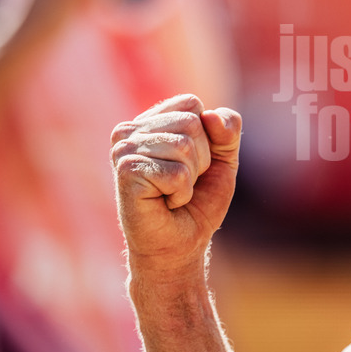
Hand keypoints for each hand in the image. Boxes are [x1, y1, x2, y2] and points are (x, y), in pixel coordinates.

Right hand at [111, 94, 241, 276]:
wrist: (180, 247)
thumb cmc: (197, 203)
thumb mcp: (223, 160)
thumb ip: (227, 130)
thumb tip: (211, 116)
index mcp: (149, 121)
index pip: (192, 104)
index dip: (207, 138)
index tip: (193, 164)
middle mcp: (129, 130)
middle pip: (191, 123)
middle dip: (200, 159)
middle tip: (182, 184)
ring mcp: (123, 150)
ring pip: (185, 146)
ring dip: (190, 178)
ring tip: (172, 194)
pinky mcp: (126, 173)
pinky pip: (177, 173)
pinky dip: (181, 193)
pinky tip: (165, 203)